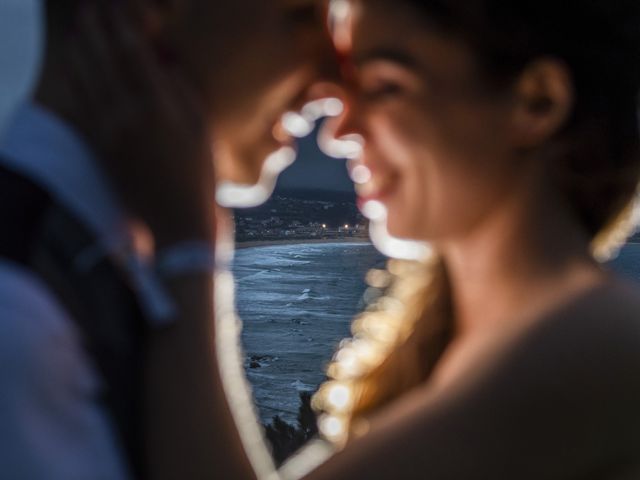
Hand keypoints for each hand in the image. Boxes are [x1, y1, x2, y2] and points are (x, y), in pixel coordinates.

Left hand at [64, 3, 214, 245]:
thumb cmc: (199, 177)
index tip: (118, 6)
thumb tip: (162, 59)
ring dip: (80, 49)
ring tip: (80, 28)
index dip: (123, 24)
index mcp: (158, 107)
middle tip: (93, 7)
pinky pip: (79, 106)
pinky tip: (74, 68)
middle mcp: (127, 114)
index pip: (133, 51)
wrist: (177, 222)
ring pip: (86, 79)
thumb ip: (182, 89)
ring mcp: (108, 132)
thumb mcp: (203, 129)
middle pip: (104, 58)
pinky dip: (74, 81)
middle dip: (97, 28)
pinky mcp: (98, 148)